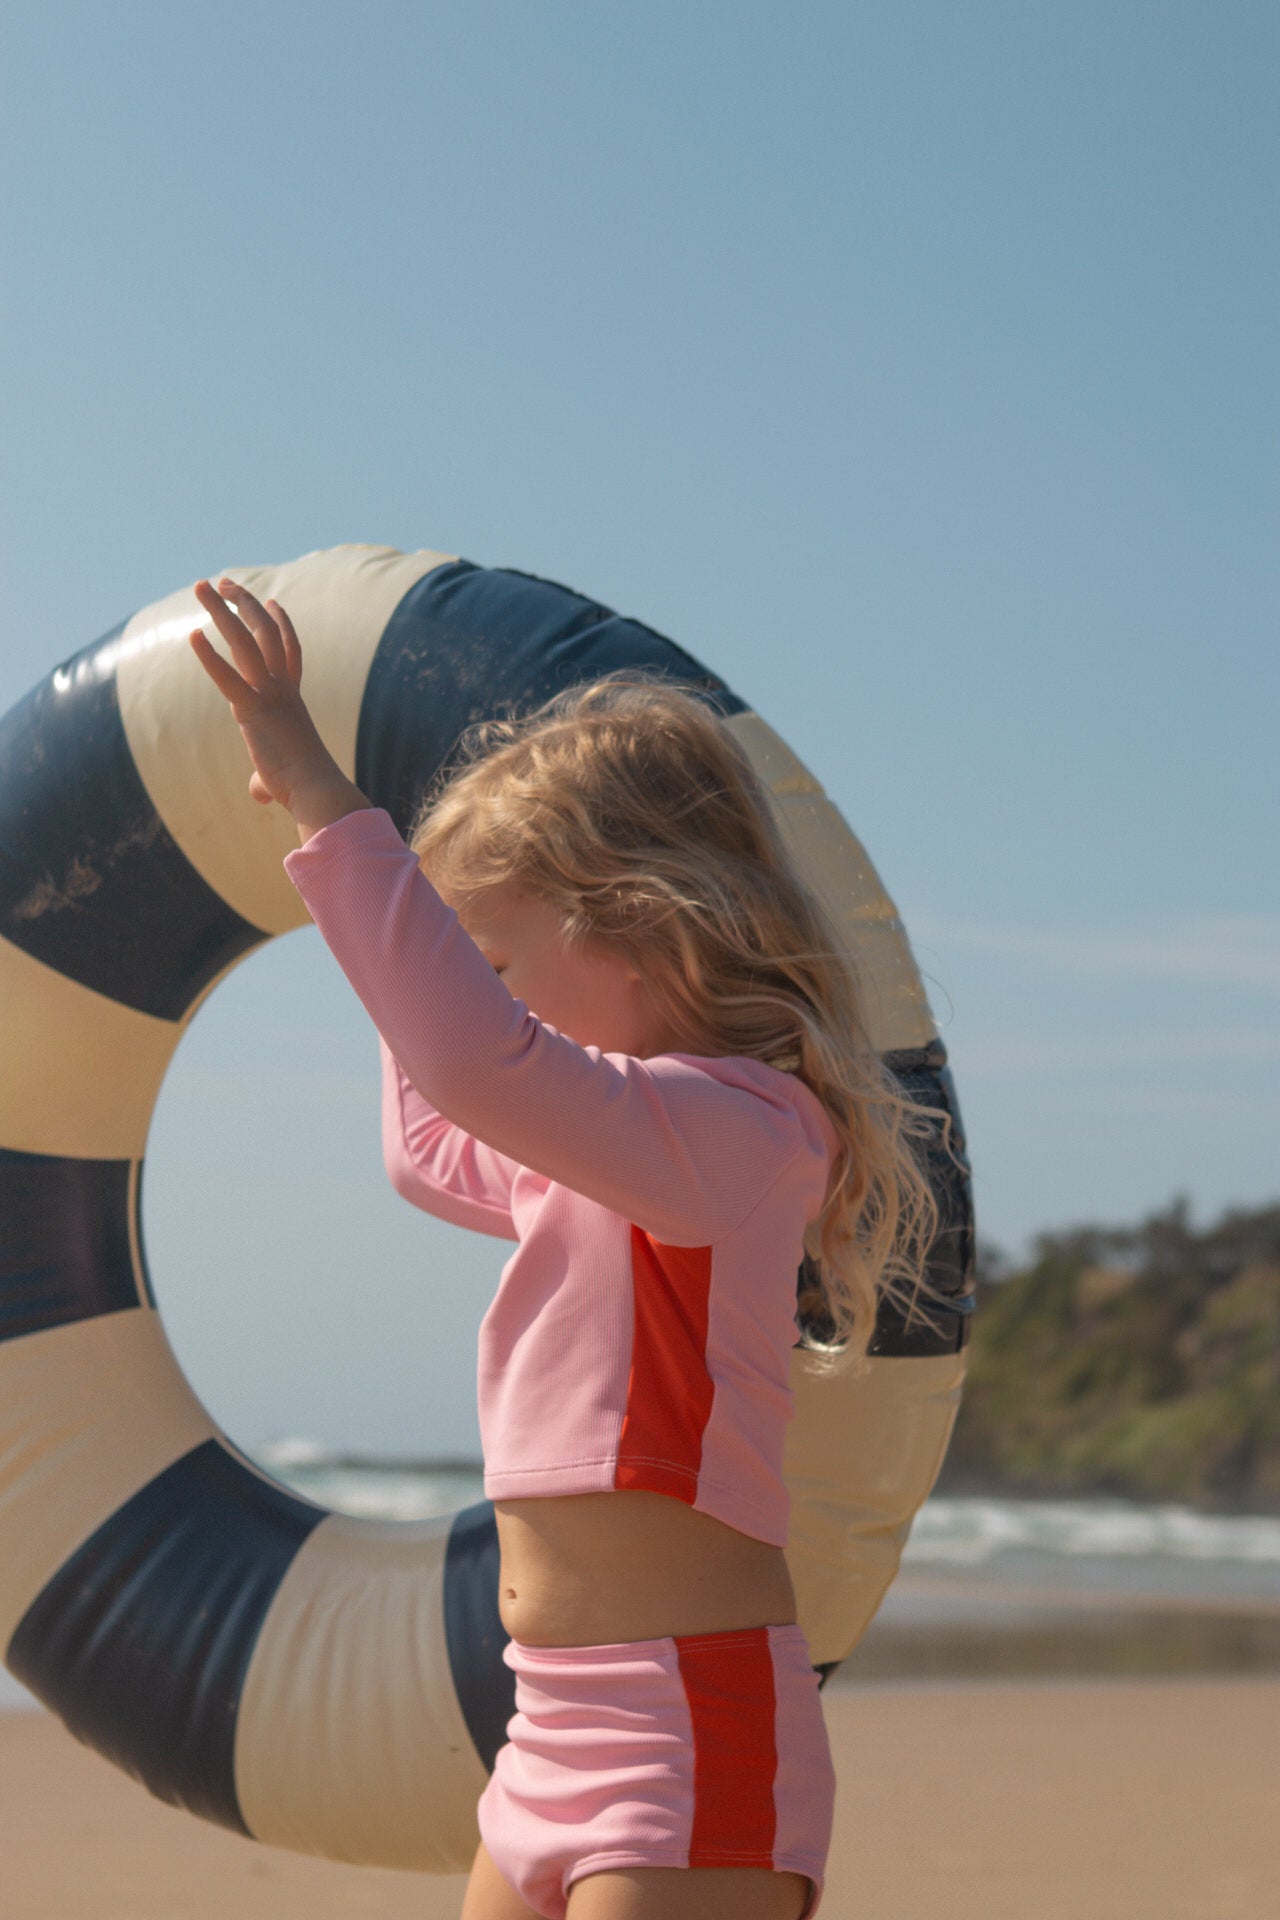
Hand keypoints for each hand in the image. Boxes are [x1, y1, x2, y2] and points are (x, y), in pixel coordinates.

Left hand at [189, 577, 368, 834]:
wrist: (317, 789)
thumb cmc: (303, 787)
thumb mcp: (280, 778)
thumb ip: (264, 780)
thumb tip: (259, 795)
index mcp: (292, 698)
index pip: (289, 651)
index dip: (282, 623)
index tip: (273, 601)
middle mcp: (283, 688)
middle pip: (265, 632)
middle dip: (244, 603)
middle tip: (225, 582)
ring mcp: (270, 694)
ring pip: (246, 640)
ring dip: (222, 610)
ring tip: (203, 585)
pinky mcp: (253, 710)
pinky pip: (228, 678)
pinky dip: (209, 656)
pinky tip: (192, 635)